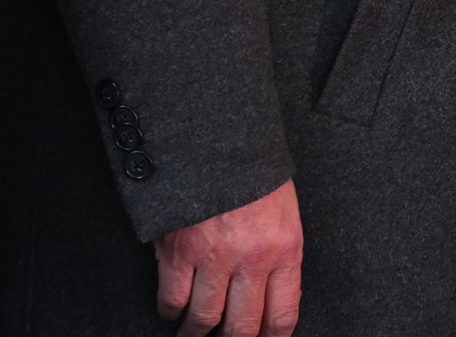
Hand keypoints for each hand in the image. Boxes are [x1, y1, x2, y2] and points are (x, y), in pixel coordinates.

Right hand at [154, 180, 300, 336]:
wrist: (218, 139)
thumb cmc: (252, 170)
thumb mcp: (283, 210)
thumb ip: (279, 253)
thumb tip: (271, 293)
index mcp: (284, 248)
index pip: (282, 314)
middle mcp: (251, 259)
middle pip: (242, 327)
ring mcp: (213, 258)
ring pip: (204, 319)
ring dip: (197, 333)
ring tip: (195, 334)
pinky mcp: (179, 252)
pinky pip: (172, 299)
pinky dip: (171, 310)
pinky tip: (174, 309)